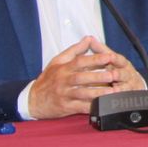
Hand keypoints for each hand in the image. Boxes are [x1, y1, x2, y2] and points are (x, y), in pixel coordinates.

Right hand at [27, 36, 144, 118]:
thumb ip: (74, 50)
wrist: (33, 100)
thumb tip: (89, 38)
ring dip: (98, 92)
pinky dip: (92, 106)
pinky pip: (80, 107)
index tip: (109, 56)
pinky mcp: (66, 107)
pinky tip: (103, 105)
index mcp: (63, 68)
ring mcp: (64, 95)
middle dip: (99, 76)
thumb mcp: (57, 61)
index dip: (95, 59)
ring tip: (113, 91)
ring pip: (83, 93)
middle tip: (114, 74)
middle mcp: (63, 81)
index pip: (80, 61)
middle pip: (82, 77)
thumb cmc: (48, 79)